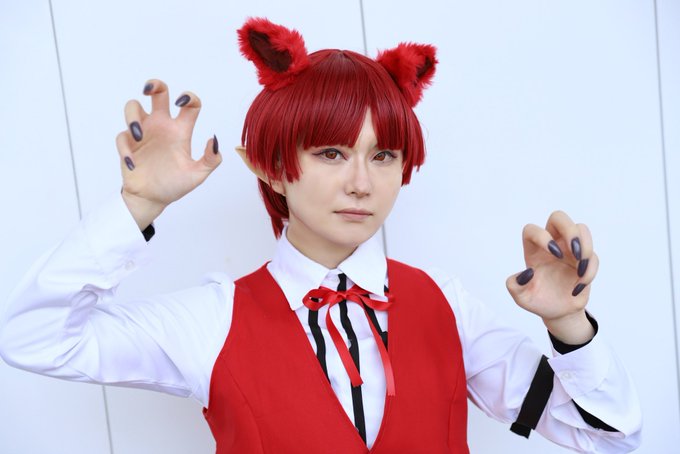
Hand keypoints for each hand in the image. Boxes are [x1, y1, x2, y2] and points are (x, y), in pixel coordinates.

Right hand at [116, 79, 221, 228]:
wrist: (153, 199)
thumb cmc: (175, 184)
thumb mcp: (198, 175)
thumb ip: (210, 160)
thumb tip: (213, 141)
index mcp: (180, 130)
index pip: (189, 105)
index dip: (188, 97)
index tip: (182, 102)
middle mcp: (161, 127)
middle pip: (157, 94)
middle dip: (154, 85)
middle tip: (149, 90)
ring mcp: (143, 134)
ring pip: (132, 108)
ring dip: (133, 116)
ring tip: (138, 134)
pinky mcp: (127, 145)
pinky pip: (122, 138)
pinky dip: (125, 149)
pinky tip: (132, 164)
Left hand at [505, 211, 598, 343]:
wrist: (558, 313)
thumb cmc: (537, 301)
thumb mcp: (521, 298)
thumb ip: (515, 286)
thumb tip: (527, 273)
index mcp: (533, 250)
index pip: (532, 229)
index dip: (542, 236)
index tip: (554, 255)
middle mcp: (552, 245)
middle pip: (559, 218)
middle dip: (570, 230)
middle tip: (574, 252)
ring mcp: (569, 251)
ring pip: (581, 230)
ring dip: (586, 247)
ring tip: (580, 270)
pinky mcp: (584, 261)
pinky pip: (592, 256)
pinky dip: (590, 270)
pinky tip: (579, 285)